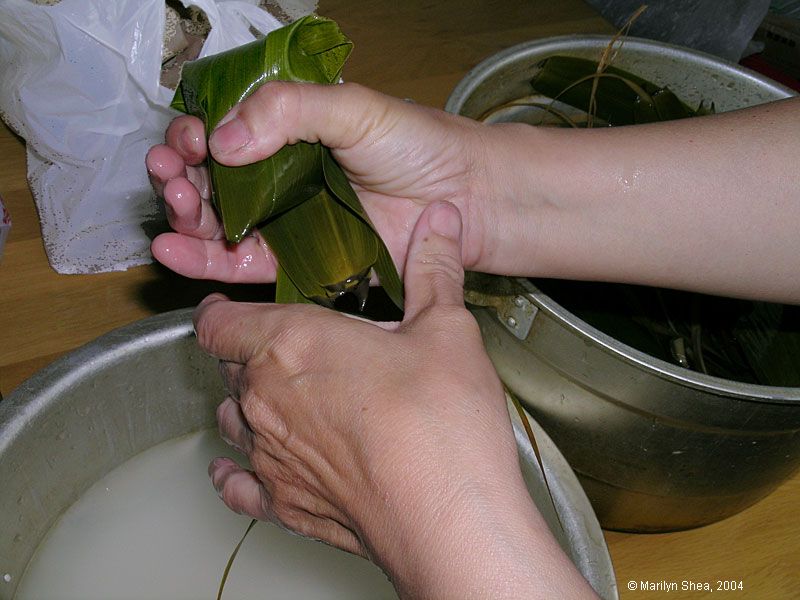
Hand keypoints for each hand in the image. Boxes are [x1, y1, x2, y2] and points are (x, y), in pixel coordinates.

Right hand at [147, 82, 495, 283]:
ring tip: (175, 205)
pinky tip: (172, 249)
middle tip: (173, 173)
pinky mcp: (297, 262)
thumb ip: (286, 110)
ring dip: (184, 214)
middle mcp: (280, 175)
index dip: (196, 134)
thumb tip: (222, 140)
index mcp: (288, 130)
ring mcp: (287, 220)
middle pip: (210, 177)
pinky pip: (241, 264)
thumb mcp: (350, 108)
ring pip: (218, 221)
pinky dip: (202, 260)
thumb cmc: (418, 145)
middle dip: (181, 174)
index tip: (189, 139)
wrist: (464, 199)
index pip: (222, 130)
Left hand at [193, 201, 593, 597]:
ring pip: (232, 420)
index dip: (219, 312)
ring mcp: (268, 455)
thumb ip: (434, 269)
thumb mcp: (446, 330)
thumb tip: (439, 219)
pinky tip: (241, 470)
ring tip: (276, 400)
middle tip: (285, 350)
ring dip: (246, 406)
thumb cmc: (441, 421)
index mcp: (292, 343)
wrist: (447, 515)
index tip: (229, 309)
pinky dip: (236, 473)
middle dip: (248, 355)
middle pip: (229, 368)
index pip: (220, 322)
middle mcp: (265, 398)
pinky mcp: (282, 504)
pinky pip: (237, 486)